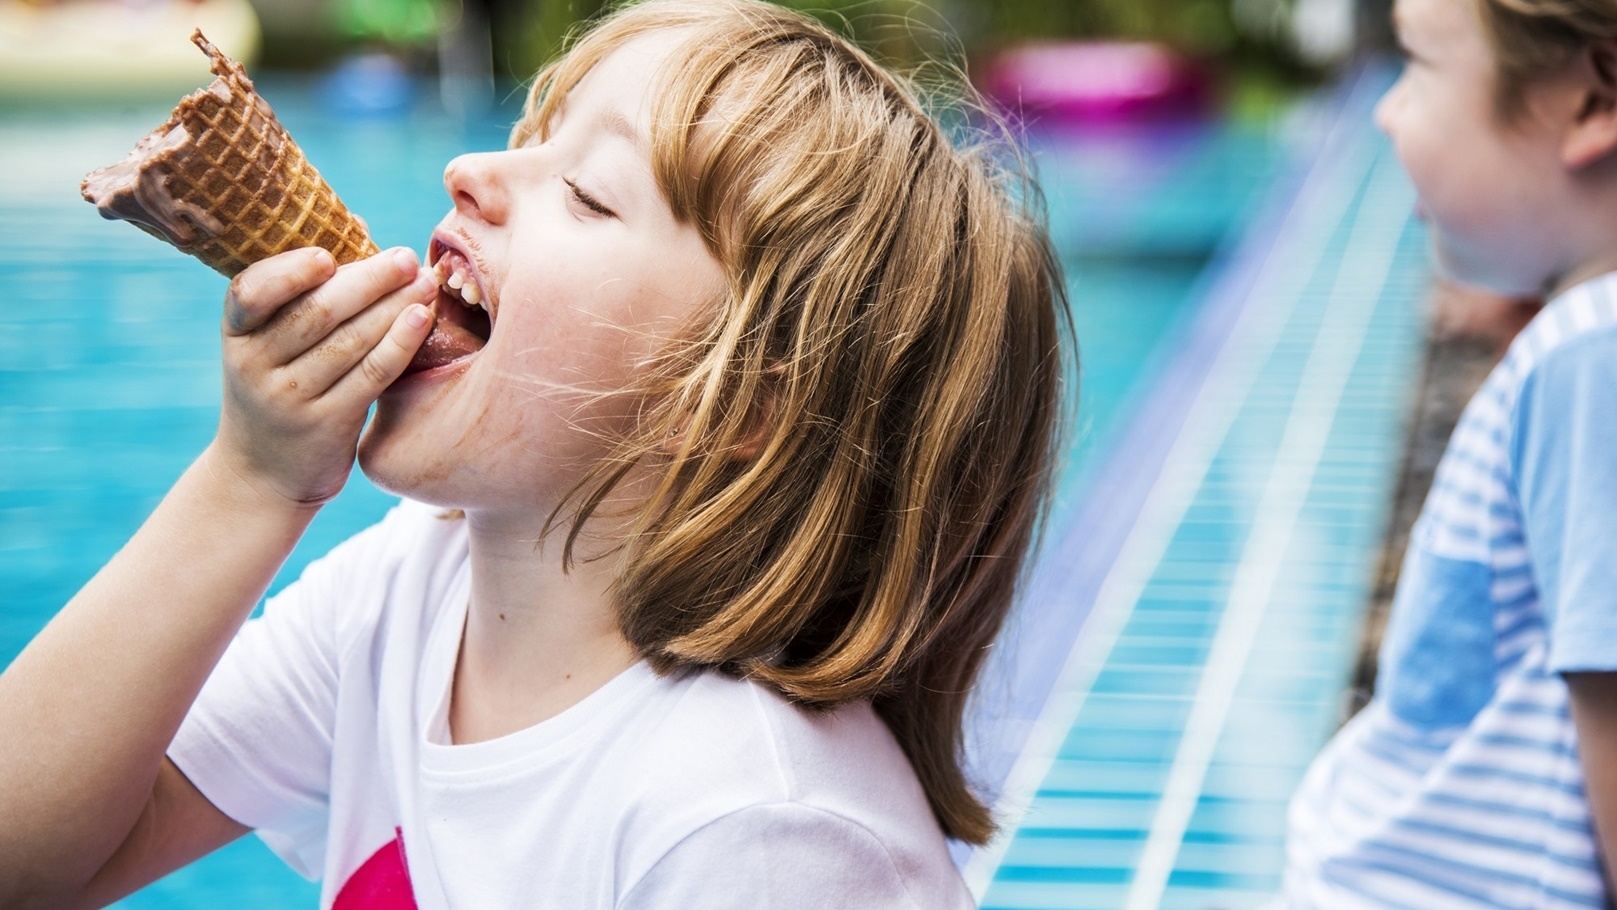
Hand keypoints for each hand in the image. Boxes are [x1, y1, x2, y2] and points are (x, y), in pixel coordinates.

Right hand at [210, 246, 435, 508]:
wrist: (262, 474)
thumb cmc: (280, 390)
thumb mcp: (270, 346)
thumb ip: (305, 297)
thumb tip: (364, 232)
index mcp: (238, 332)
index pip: (252, 292)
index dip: (290, 271)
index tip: (329, 255)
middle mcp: (255, 363)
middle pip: (317, 311)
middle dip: (368, 280)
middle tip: (406, 257)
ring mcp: (289, 396)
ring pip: (349, 341)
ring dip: (393, 306)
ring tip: (426, 281)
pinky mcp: (325, 424)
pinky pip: (370, 375)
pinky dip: (399, 342)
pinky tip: (423, 318)